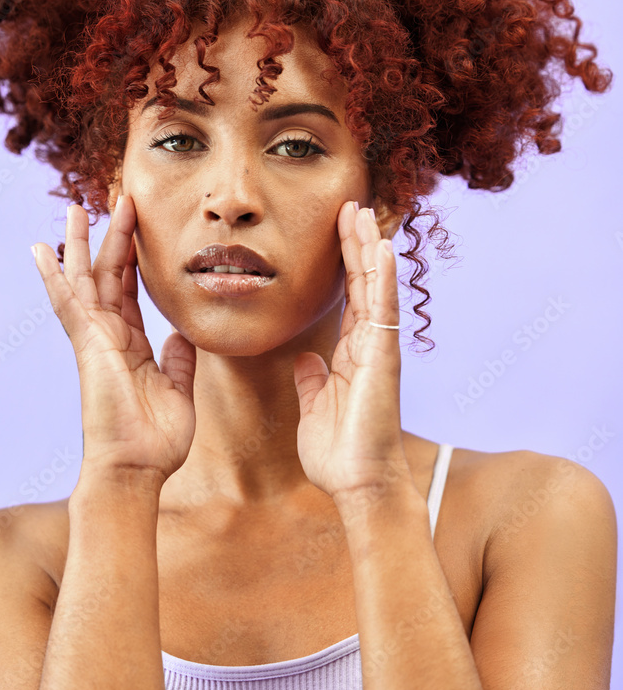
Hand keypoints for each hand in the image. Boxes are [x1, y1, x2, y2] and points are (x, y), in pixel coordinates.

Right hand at [31, 195, 196, 482]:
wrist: (136, 468)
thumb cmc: (155, 440)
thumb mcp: (178, 391)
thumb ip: (178, 361)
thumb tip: (181, 336)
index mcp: (133, 346)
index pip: (129, 292)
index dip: (132, 259)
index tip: (136, 227)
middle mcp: (110, 338)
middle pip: (107, 277)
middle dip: (111, 238)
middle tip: (116, 200)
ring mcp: (95, 341)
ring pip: (86, 281)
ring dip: (82, 244)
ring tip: (76, 207)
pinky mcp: (88, 347)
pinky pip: (70, 304)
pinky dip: (55, 276)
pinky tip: (42, 250)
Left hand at [293, 202, 420, 506]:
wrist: (359, 484)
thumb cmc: (340, 452)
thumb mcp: (315, 407)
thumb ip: (312, 380)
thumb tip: (306, 359)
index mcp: (352, 353)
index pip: (348, 296)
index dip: (344, 262)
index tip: (338, 228)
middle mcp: (369, 345)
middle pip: (364, 283)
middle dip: (356, 243)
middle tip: (350, 205)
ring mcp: (379, 350)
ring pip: (375, 288)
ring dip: (369, 249)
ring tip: (363, 212)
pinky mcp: (383, 359)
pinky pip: (382, 312)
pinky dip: (382, 279)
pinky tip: (381, 249)